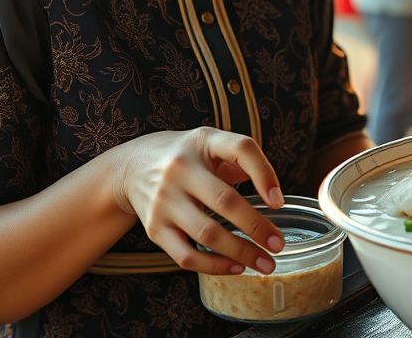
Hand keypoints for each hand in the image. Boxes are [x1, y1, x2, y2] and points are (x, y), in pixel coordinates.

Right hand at [109, 128, 285, 275]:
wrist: (132, 167)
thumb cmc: (184, 156)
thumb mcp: (210, 142)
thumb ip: (241, 158)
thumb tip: (271, 192)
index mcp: (202, 142)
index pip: (240, 149)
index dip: (264, 174)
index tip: (279, 202)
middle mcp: (179, 169)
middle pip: (224, 200)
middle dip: (256, 226)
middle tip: (278, 245)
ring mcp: (164, 201)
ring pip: (207, 234)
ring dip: (241, 252)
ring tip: (265, 264)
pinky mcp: (154, 228)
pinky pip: (186, 255)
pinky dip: (214, 266)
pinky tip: (236, 267)